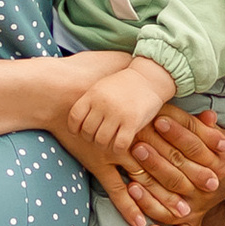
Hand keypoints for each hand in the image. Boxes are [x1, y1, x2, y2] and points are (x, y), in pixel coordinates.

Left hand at [66, 52, 180, 152]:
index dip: (75, 129)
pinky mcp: (132, 122)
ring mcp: (117, 113)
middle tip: (99, 137)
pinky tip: (121, 143)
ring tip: (110, 141)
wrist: (149, 77)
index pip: (74, 118)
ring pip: (101, 141)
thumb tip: (75, 122)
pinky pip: (119, 145)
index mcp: (93, 94)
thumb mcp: (102, 87)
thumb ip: (89, 102)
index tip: (82, 131)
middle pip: (87, 132)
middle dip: (91, 138)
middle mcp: (103, 104)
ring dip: (105, 145)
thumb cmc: (123, 84)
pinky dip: (118, 148)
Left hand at [128, 106, 224, 225]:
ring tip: (131, 183)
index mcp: (219, 164)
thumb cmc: (213, 152)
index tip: (158, 119)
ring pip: (172, 205)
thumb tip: (208, 115)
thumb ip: (208, 128)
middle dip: (156, 161)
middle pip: (179, 175)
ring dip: (151, 195)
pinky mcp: (191, 225)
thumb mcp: (217, 138)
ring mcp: (197, 208)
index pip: (195, 147)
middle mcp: (209, 189)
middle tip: (136, 146)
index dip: (177, 133)